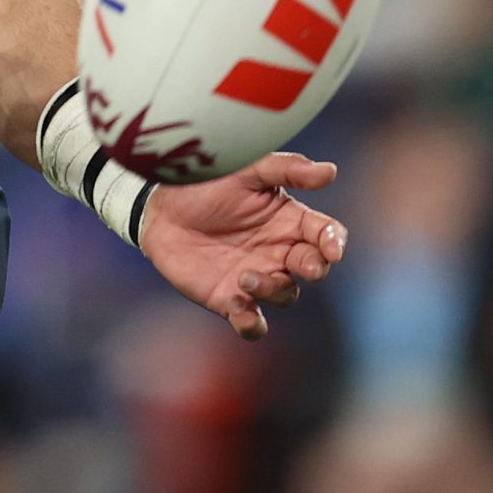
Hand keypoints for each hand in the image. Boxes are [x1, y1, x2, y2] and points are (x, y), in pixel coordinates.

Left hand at [140, 152, 346, 340]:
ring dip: (273, 290)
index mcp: (289, 222)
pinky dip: (251, 323)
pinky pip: (252, 322)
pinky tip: (239, 309)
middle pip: (313, 268)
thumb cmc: (205, 184)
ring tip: (245, 277)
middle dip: (313, 268)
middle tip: (301, 264)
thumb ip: (286, 169)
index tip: (332, 249)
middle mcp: (279, 252)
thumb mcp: (246, 170)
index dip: (334, 242)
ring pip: (285, 295)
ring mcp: (256, 278)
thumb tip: (330, 171)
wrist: (157, 208)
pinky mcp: (230, 299)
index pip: (326, 234)